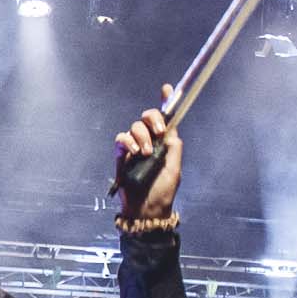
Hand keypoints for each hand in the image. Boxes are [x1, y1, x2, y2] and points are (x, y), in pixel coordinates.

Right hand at [113, 83, 183, 222]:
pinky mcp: (121, 154)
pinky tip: (135, 152)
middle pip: (147, 117)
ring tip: (146, 153)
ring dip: (141, 135)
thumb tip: (171, 132)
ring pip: (134, 127)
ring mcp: (134, 147)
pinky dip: (128, 141)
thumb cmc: (163, 191)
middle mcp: (149, 141)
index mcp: (164, 142)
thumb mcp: (175, 168)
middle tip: (158, 131)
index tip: (167, 88)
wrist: (147, 209)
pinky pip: (121, 139)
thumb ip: (174, 148)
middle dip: (152, 118)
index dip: (166, 102)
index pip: (165, 119)